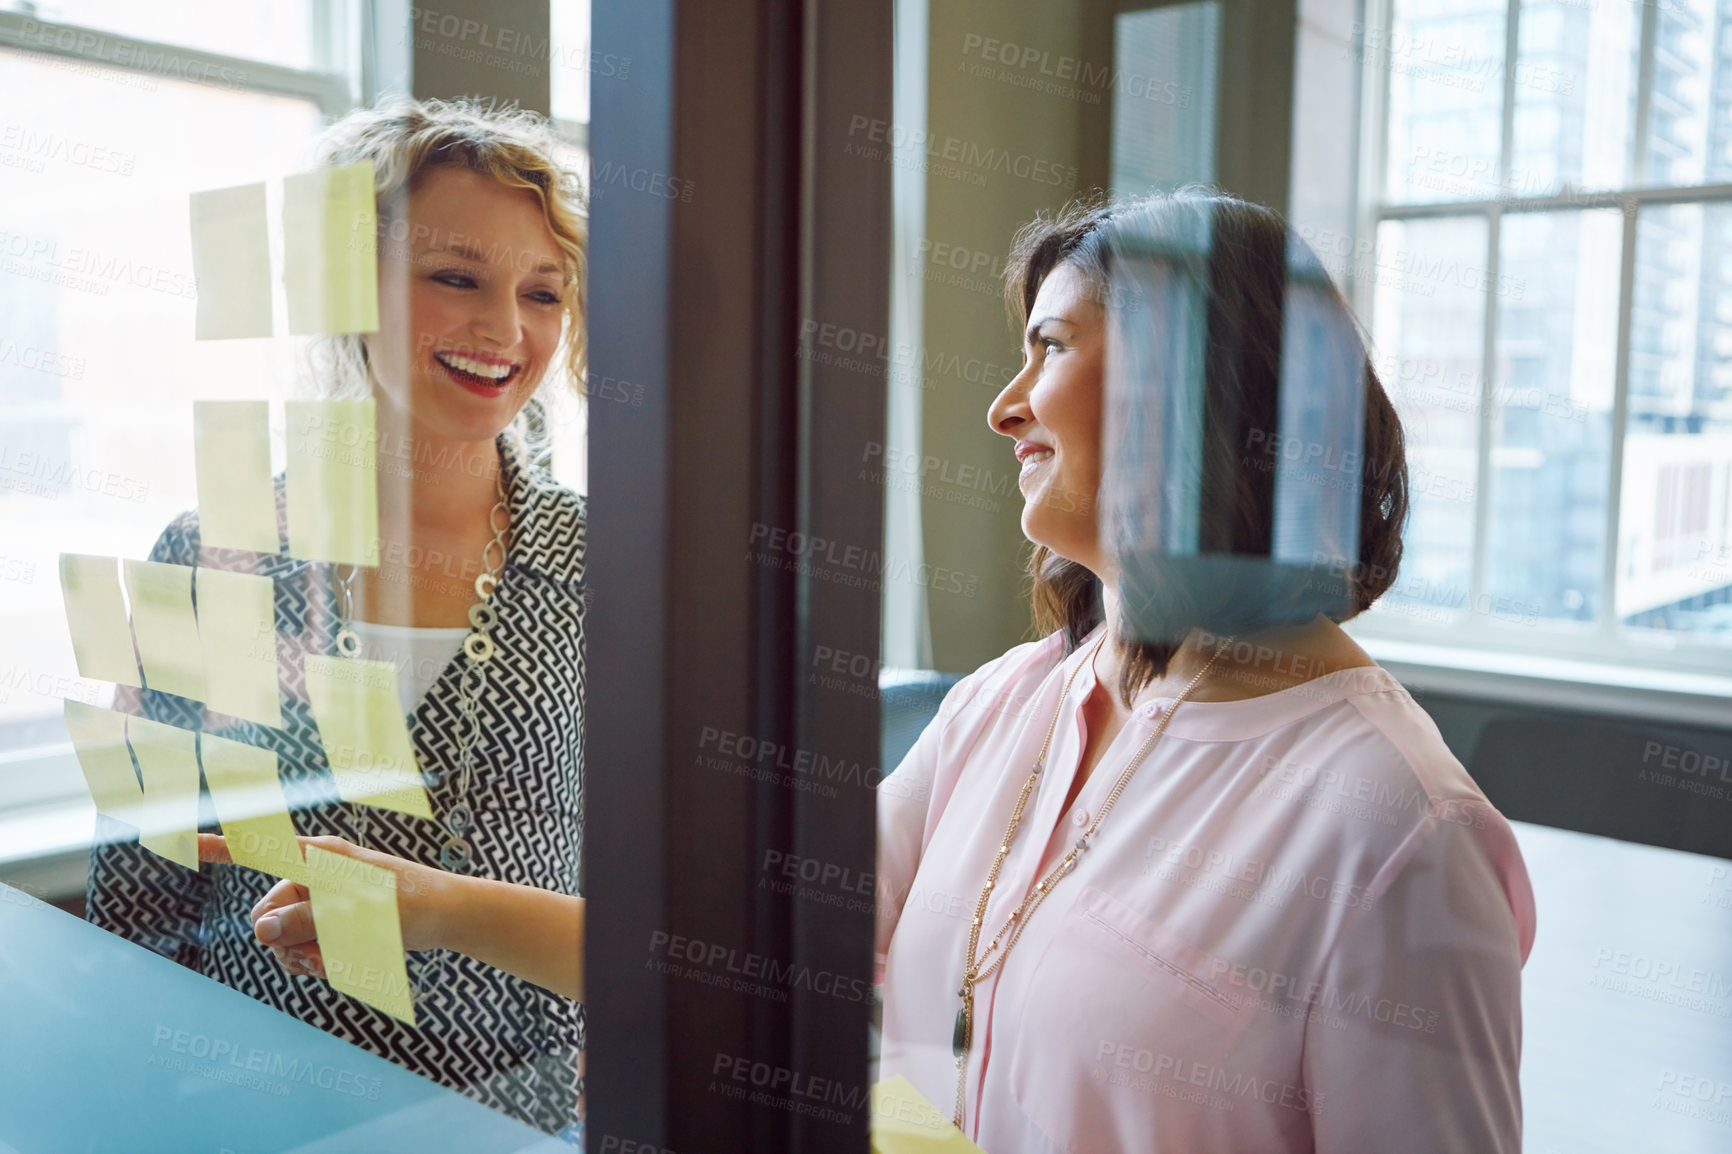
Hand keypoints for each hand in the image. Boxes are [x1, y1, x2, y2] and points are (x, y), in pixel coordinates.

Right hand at [197, 833, 455, 980]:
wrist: (447, 916)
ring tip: (340, 959)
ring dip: (304, 956)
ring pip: (283, 939)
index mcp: (318, 858)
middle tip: (319, 956)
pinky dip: (316, 962)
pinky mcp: (330, 924)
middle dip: (285, 940)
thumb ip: (306, 920)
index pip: (261, 850)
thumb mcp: (357, 914)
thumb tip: (260, 930)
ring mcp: (321, 901)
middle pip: (266, 915)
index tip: (184, 841)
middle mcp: (314, 876)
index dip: (221, 848)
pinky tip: (341, 964)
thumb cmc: (408, 905)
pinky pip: (303, 949)